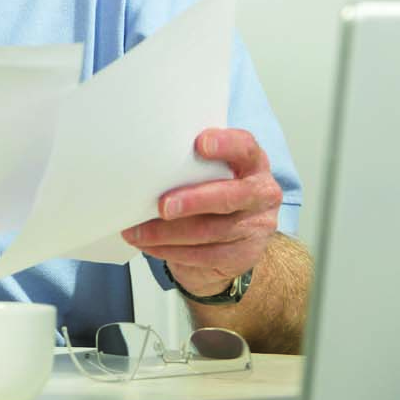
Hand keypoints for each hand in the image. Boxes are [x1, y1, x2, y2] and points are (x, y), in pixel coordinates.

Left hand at [122, 128, 282, 297]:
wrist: (233, 238)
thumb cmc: (211, 191)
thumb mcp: (208, 172)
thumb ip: (191, 164)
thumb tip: (145, 160)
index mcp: (252, 163)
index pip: (245, 148)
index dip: (226, 145)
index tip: (200, 144)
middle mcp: (261, 193)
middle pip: (230, 196)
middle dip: (193, 201)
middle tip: (163, 206)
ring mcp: (256, 227)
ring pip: (211, 231)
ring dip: (168, 233)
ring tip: (138, 232)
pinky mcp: (245, 255)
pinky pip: (205, 256)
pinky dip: (172, 251)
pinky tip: (149, 246)